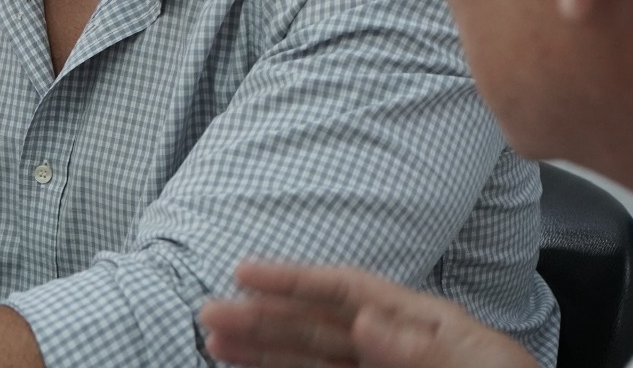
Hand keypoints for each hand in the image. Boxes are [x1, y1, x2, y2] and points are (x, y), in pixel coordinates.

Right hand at [201, 260, 537, 367]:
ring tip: (215, 345)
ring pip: (311, 362)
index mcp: (420, 324)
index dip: (294, 280)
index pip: (347, 292)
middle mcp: (394, 349)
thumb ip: (423, 350)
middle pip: (317, 329)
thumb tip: (367, 321)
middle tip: (209, 315)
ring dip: (263, 354)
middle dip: (262, 319)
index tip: (244, 273)